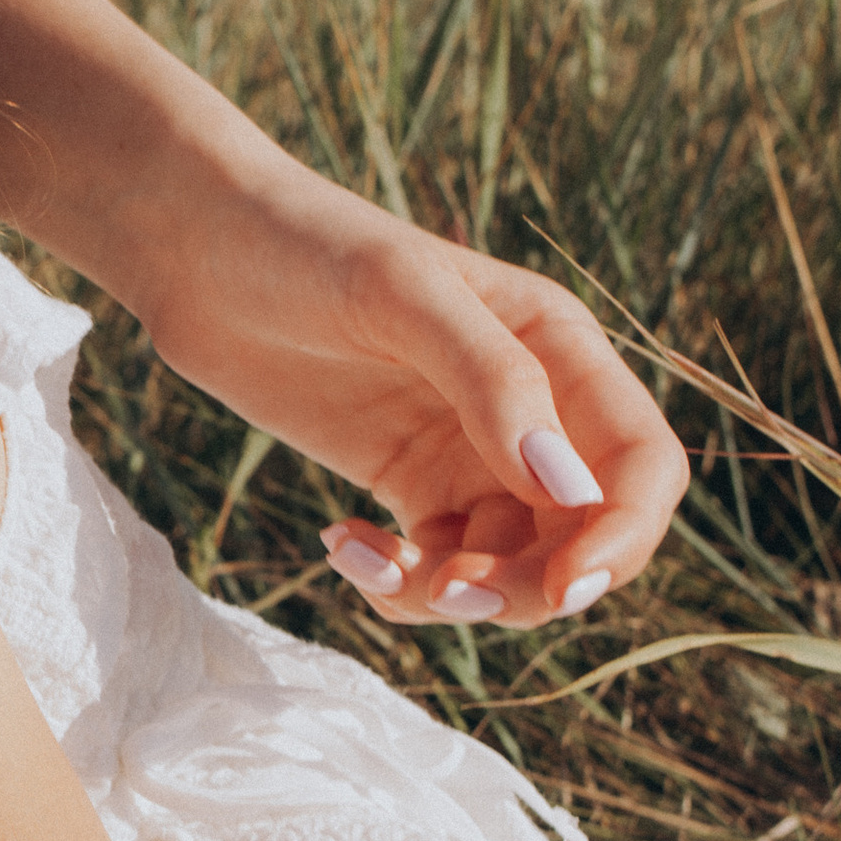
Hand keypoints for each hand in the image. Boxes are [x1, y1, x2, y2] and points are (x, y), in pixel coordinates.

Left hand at [140, 168, 687, 631]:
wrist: (199, 249)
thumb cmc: (305, 246)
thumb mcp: (401, 294)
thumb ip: (491, 380)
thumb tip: (567, 488)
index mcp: (561, 350)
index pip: (641, 468)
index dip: (622, 537)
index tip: (563, 589)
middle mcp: (534, 408)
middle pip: (584, 538)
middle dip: (531, 586)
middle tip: (447, 591)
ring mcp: (470, 452)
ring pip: (509, 566)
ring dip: (456, 593)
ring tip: (374, 565)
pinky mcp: (408, 484)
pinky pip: (438, 565)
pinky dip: (398, 583)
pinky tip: (341, 545)